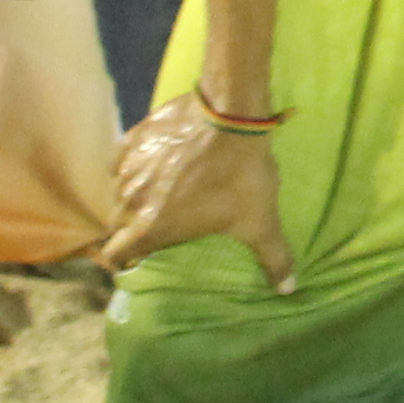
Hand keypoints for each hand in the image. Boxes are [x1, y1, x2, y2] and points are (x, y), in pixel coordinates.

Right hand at [104, 94, 294, 290]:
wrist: (232, 113)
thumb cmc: (241, 175)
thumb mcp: (259, 221)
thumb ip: (273, 257)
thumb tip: (288, 289)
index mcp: (150, 227)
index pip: (115, 256)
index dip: (123, 260)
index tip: (139, 258)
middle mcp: (130, 200)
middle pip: (116, 224)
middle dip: (130, 230)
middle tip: (154, 226)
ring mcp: (129, 167)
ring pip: (118, 192)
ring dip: (132, 198)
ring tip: (156, 196)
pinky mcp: (134, 137)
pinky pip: (121, 161)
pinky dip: (132, 167)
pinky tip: (151, 166)